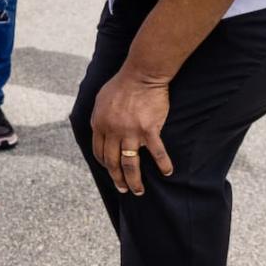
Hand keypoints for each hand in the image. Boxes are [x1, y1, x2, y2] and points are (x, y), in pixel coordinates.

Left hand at [90, 69, 173, 195]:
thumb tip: (97, 129)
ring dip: (134, 181)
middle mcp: (113, 131)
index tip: (111, 171)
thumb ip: (99, 116)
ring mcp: (131, 131)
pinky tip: (168, 172)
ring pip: (130, 164)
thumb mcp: (101, 99)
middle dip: (117, 180)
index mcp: (100, 124)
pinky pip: (156, 153)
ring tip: (138, 191)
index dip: (105, 165)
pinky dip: (163, 164)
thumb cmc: (122, 84)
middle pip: (112, 163)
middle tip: (123, 189)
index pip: (99, 152)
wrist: (142, 74)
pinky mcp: (149, 130)